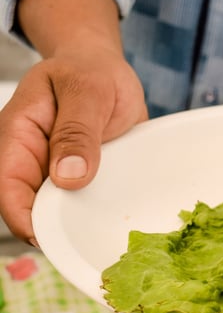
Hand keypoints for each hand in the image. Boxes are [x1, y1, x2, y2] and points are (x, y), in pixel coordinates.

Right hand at [0, 45, 146, 242]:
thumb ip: (77, 131)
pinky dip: (102, 212)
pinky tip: (122, 221)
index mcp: (18, 136)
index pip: (8, 185)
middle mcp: (34, 160)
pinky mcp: (84, 178)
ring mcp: (59, 172)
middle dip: (58, 228)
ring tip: (108, 236)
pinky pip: (88, 203)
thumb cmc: (91, 73)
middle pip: (34, 207)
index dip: (22, 218)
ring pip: (63, 210)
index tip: (47, 238)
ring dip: (83, 223)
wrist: (106, 70)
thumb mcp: (87, 92)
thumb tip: (68, 177)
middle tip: (89, 243)